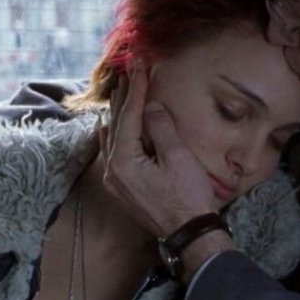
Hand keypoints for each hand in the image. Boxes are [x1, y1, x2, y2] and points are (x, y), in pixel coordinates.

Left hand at [100, 63, 218, 236]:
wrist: (190, 233)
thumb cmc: (189, 197)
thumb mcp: (178, 157)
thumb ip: (161, 128)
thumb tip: (151, 106)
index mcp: (124, 161)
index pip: (128, 116)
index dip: (136, 90)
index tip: (139, 66)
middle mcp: (112, 170)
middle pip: (117, 124)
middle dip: (124, 97)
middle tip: (128, 70)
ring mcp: (115, 181)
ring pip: (113, 138)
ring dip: (119, 114)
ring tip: (121, 90)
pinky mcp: (122, 188)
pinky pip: (112, 153)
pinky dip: (114, 135)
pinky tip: (108, 127)